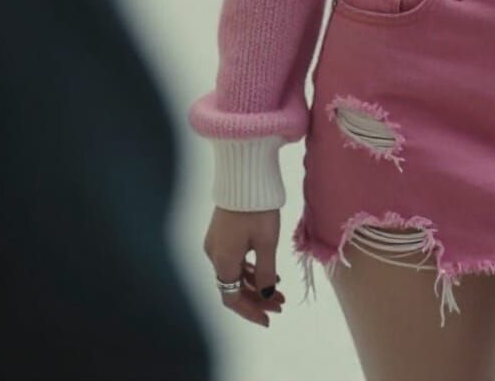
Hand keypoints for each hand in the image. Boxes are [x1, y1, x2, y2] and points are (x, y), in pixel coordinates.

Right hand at [204, 206, 285, 326]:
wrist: (244, 174)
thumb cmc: (257, 207)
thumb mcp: (267, 242)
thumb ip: (266, 272)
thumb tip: (267, 296)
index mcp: (223, 260)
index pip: (232, 298)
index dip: (250, 311)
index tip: (269, 319)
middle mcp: (214, 255)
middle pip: (234, 287)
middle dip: (258, 298)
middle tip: (280, 305)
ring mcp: (216, 243)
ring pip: (235, 273)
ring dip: (256, 283)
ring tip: (280, 289)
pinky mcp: (221, 232)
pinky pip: (234, 259)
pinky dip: (250, 268)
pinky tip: (267, 270)